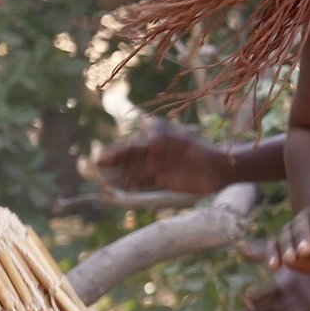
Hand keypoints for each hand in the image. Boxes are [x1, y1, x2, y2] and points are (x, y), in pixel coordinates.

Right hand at [96, 126, 232, 194]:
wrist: (217, 168)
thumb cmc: (198, 150)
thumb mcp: (178, 139)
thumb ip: (160, 133)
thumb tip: (146, 122)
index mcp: (154, 142)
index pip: (129, 149)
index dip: (114, 154)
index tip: (99, 159)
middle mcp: (153, 154)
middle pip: (128, 160)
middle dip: (111, 164)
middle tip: (92, 169)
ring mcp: (158, 168)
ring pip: (132, 172)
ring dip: (117, 176)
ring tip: (101, 181)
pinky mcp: (163, 180)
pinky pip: (143, 182)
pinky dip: (131, 184)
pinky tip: (120, 188)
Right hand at [245, 204, 309, 274]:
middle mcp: (308, 218)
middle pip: (301, 225)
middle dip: (302, 238)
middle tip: (305, 252)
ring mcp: (295, 231)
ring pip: (286, 235)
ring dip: (286, 247)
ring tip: (289, 260)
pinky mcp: (286, 245)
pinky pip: (275, 246)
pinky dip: (272, 254)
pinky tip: (274, 266)